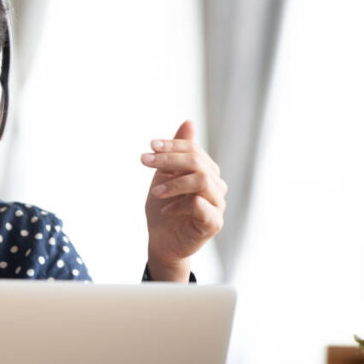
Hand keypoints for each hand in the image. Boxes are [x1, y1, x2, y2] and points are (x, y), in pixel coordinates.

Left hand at [141, 121, 225, 280]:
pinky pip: (200, 206)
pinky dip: (179, 205)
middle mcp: (216, 185)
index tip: (150, 146)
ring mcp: (217, 204)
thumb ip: (176, 152)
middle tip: (145, 161)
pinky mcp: (214, 223)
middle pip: (198, 162)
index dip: (173, 145)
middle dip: (169, 159)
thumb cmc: (164, 209)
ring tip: (155, 191)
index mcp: (206, 171)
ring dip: (174, 183)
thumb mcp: (165, 177)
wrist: (162, 243)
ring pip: (201, 181)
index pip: (194, 150)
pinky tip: (165, 209)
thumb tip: (189, 121)